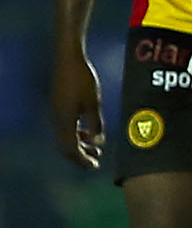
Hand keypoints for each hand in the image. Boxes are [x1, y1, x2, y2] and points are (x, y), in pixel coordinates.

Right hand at [51, 45, 102, 170]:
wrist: (69, 60)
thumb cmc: (83, 80)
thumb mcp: (93, 103)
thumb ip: (95, 123)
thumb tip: (98, 141)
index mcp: (64, 121)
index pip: (70, 149)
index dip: (82, 160)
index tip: (94, 166)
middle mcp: (57, 119)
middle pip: (66, 146)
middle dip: (81, 156)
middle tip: (96, 162)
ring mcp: (57, 113)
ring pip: (66, 136)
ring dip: (81, 145)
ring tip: (97, 149)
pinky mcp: (59, 107)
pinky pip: (67, 127)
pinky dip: (77, 134)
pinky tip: (89, 133)